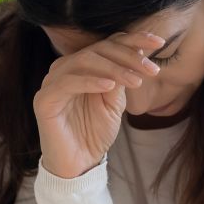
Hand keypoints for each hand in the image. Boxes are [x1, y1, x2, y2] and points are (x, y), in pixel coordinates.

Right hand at [34, 31, 164, 177]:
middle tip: (151, 69)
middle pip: (98, 49)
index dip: (133, 40)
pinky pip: (67, 83)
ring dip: (114, 68)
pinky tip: (110, 86)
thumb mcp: (115, 101)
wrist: (79, 164)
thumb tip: (139, 51)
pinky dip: (90, 81)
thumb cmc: (95, 132)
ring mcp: (52, 82)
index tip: (159, 42)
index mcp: (82, 66)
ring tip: (136, 81)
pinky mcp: (45, 100)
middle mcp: (65, 68)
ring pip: (84, 61)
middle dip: (128, 56)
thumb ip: (121, 77)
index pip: (107, 44)